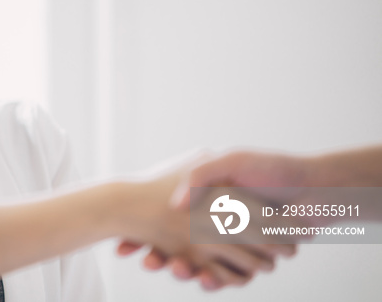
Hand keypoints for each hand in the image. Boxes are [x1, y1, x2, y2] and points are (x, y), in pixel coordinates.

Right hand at [114, 163, 290, 289]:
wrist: (317, 191)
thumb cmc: (272, 171)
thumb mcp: (230, 161)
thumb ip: (200, 176)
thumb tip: (176, 203)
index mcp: (204, 196)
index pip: (162, 215)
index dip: (142, 229)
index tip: (124, 241)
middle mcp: (210, 217)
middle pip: (171, 241)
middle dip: (154, 251)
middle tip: (140, 256)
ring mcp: (226, 238)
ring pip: (194, 261)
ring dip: (181, 267)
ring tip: (171, 266)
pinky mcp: (244, 255)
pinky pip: (222, 273)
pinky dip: (213, 279)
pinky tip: (205, 278)